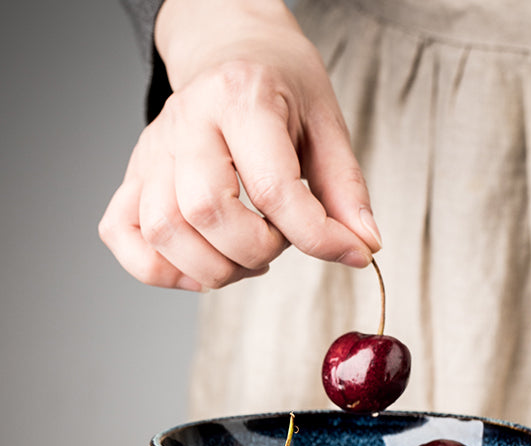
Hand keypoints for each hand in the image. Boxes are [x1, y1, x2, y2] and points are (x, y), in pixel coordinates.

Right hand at [99, 0, 379, 290]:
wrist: (229, 47)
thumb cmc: (280, 86)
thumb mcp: (327, 124)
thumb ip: (346, 189)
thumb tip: (364, 246)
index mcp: (241, 99)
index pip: (273, 189)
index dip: (317, 236)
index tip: (349, 251)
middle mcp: (186, 122)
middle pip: (205, 212)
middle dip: (255, 250)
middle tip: (279, 240)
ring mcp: (152, 150)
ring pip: (163, 232)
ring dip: (213, 266)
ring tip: (246, 255)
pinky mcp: (134, 175)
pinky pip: (122, 235)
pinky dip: (159, 268)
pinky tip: (200, 264)